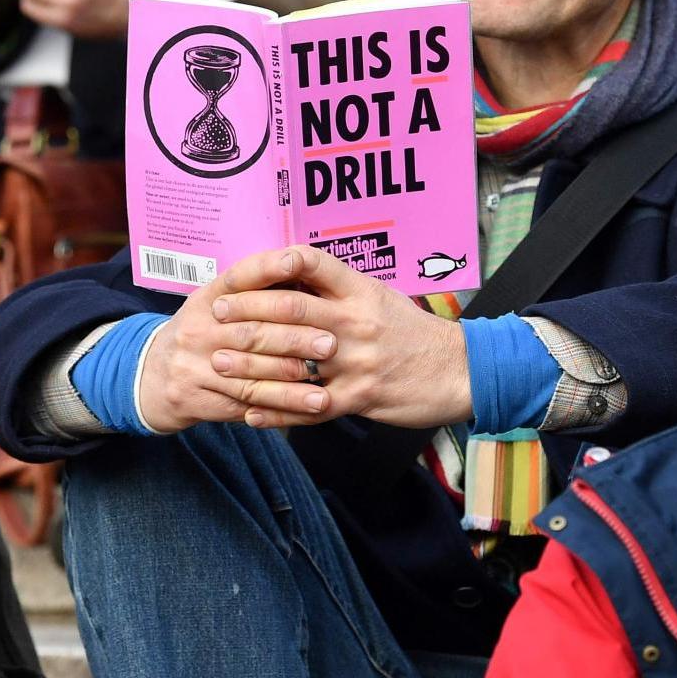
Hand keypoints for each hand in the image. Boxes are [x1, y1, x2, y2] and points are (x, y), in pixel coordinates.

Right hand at [134, 249, 339, 433]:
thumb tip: (305, 268)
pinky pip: (247, 403)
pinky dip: (281, 406)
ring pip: (251, 374)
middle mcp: (198, 330)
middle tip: (329, 343)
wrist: (153, 375)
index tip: (296, 261)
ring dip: (291, 380)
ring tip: (324, 384)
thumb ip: (254, 291)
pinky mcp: (200, 398)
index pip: (238, 278)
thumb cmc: (204, 332)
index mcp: (207, 299)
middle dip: (294, 338)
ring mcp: (195, 366)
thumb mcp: (216, 304)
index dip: (266, 268)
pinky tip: (308, 405)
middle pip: (250, 332)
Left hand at [189, 243, 470, 430]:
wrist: (461, 370)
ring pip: (293, 360)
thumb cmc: (415, 333)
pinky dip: (278, 412)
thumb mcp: (380, 298)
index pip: (309, 263)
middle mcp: (356, 320)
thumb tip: (293, 278)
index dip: (268, 267)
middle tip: (216, 317)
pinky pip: (310, 406)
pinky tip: (252, 414)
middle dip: (247, 313)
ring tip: (220, 365)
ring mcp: (358, 360)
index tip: (237, 277)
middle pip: (291, 309)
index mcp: (360, 291)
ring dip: (251, 364)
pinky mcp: (362, 396)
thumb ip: (339, 290)